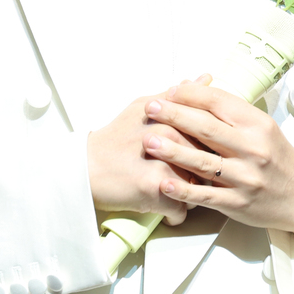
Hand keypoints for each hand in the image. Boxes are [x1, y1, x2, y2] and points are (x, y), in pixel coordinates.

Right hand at [87, 86, 204, 226]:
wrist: (85, 167)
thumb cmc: (115, 139)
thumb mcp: (144, 107)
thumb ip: (176, 96)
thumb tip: (204, 79)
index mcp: (170, 116)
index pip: (208, 132)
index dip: (208, 148)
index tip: (197, 156)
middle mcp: (169, 136)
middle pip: (206, 162)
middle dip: (201, 173)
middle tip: (182, 176)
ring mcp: (162, 163)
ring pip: (198, 188)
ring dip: (190, 195)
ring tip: (171, 191)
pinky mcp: (154, 190)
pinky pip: (181, 210)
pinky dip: (174, 215)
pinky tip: (162, 207)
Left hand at [142, 76, 293, 263]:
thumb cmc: (276, 157)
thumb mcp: (261, 128)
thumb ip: (230, 112)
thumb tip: (194, 89)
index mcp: (257, 124)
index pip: (219, 102)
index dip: (191, 94)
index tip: (170, 91)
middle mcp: (253, 149)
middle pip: (207, 128)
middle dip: (174, 116)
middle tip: (150, 108)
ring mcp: (245, 177)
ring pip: (203, 161)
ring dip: (173, 150)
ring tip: (148, 141)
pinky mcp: (238, 203)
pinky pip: (206, 195)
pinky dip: (184, 189)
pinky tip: (165, 182)